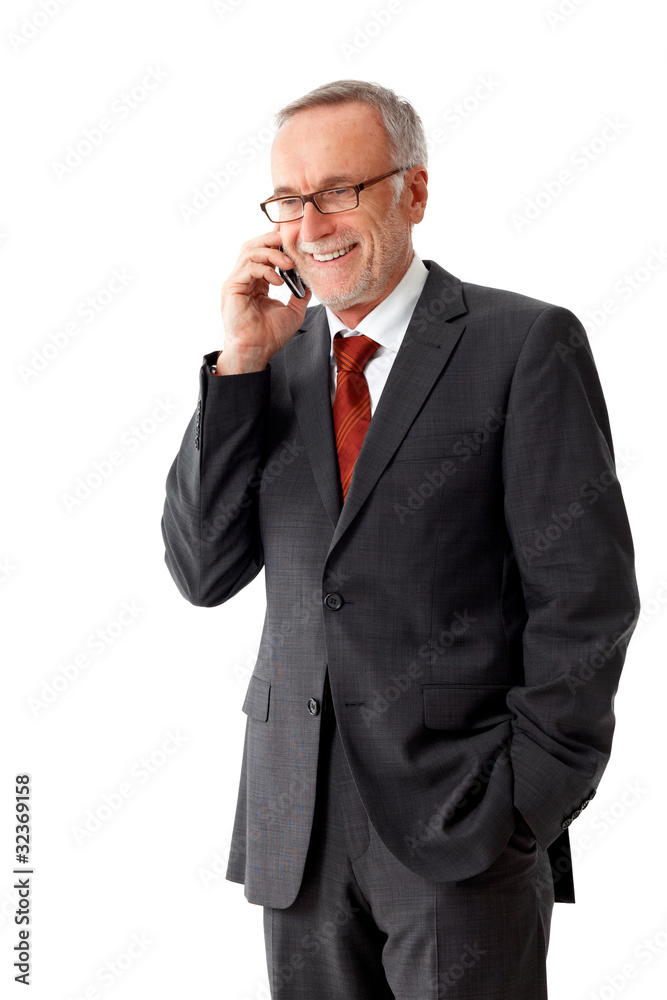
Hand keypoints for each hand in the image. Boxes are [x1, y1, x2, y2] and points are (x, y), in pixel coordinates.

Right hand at [218, 225, 311, 373]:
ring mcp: (236, 282)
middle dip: (272, 240)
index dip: (276, 241)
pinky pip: (248, 268)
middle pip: (254, 245)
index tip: (292, 237)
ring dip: (272, 253)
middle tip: (291, 244)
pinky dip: (266, 270)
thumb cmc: (270, 336)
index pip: (263, 252)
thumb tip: (311, 281)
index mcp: (256, 282)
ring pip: (250, 251)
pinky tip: (279, 281)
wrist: (256, 351)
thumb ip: (300, 294)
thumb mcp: (293, 312)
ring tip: (289, 264)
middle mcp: (244, 278)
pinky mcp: (232, 288)